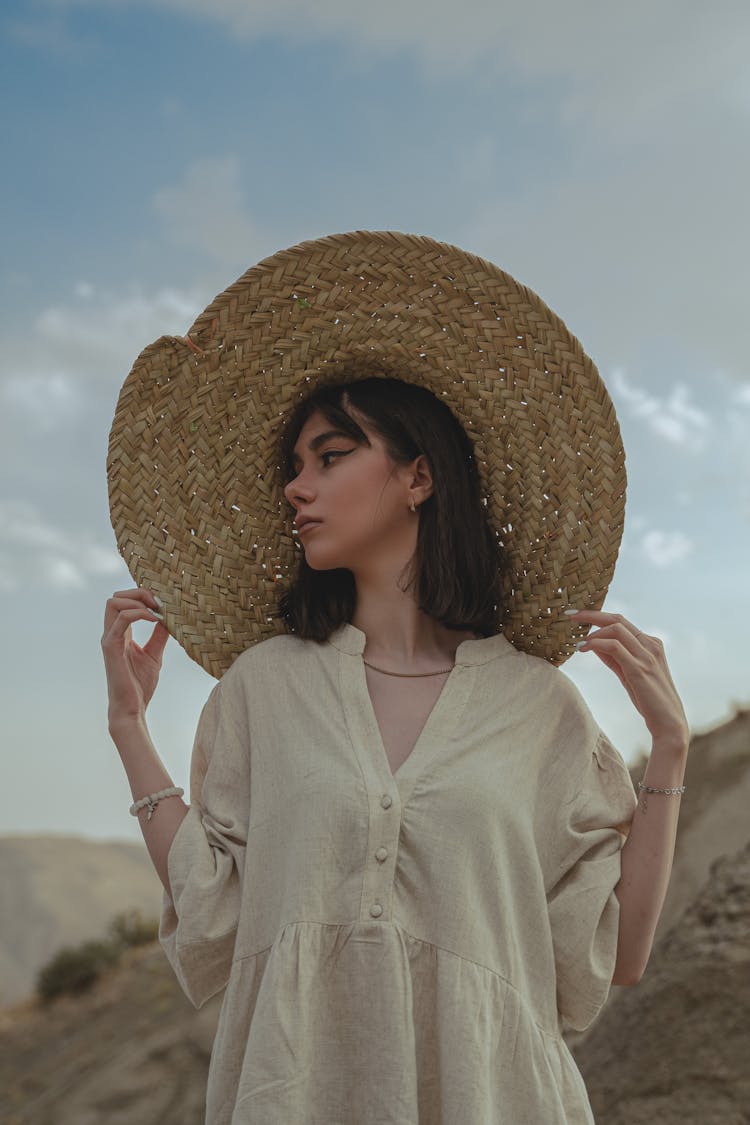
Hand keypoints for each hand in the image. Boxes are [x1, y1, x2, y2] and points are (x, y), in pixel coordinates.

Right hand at [101, 587, 168, 725]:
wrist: (132, 708)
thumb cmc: (140, 685)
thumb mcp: (154, 654)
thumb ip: (159, 635)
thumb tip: (169, 618)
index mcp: (120, 634)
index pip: (123, 603)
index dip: (142, 596)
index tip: (163, 603)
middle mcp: (112, 633)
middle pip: (115, 597)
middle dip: (138, 593)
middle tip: (160, 602)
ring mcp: (109, 639)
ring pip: (114, 603)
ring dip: (138, 600)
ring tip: (157, 610)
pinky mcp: (111, 647)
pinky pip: (122, 619)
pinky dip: (139, 613)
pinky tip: (155, 618)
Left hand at [569, 610, 688, 747]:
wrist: (669, 723)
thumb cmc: (649, 699)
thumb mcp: (628, 673)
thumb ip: (613, 657)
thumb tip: (592, 643)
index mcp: (650, 644)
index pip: (621, 621)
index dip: (598, 615)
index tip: (577, 615)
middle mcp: (650, 645)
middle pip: (617, 619)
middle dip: (591, 614)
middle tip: (570, 615)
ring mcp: (647, 656)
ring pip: (616, 629)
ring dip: (593, 632)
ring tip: (578, 643)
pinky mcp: (639, 669)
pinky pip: (615, 647)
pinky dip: (596, 643)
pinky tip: (584, 649)